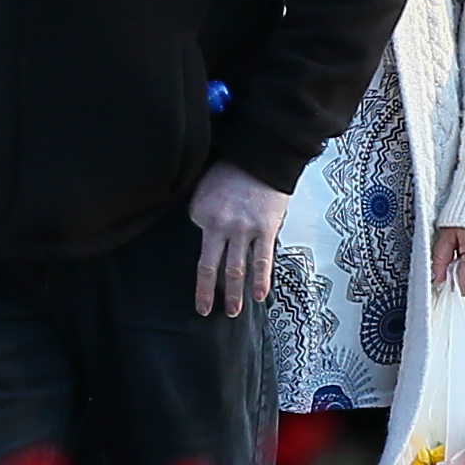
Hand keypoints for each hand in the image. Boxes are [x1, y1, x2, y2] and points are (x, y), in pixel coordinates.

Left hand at [186, 160, 289, 316]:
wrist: (261, 152)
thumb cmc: (232, 168)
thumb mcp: (205, 187)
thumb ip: (205, 213)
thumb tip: (209, 235)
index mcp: (200, 213)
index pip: (200, 242)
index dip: (208, 247)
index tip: (213, 254)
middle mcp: (219, 225)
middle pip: (210, 267)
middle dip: (207, 293)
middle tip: (205, 311)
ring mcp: (243, 229)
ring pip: (236, 269)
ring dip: (234, 294)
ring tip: (233, 312)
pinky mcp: (265, 229)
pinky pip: (262, 260)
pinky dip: (260, 280)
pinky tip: (258, 296)